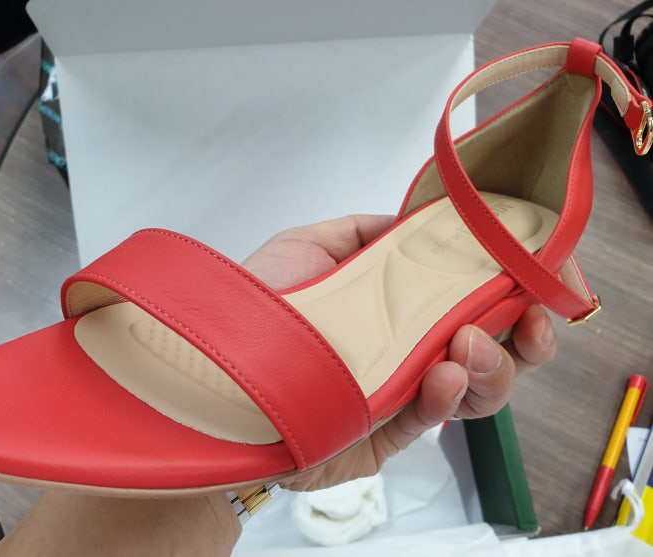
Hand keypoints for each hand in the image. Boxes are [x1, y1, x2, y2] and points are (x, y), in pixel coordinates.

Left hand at [243, 214, 556, 490]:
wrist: (215, 374)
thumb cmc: (257, 307)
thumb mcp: (309, 246)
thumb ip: (365, 233)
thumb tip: (413, 222)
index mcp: (403, 302)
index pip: (477, 294)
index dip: (519, 285)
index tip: (544, 274)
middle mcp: (411, 345)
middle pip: (498, 344)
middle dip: (529, 332)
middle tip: (529, 319)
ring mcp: (403, 389)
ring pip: (480, 386)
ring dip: (492, 364)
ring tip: (466, 345)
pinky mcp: (387, 431)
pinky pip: (433, 417)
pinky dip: (448, 396)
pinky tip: (441, 376)